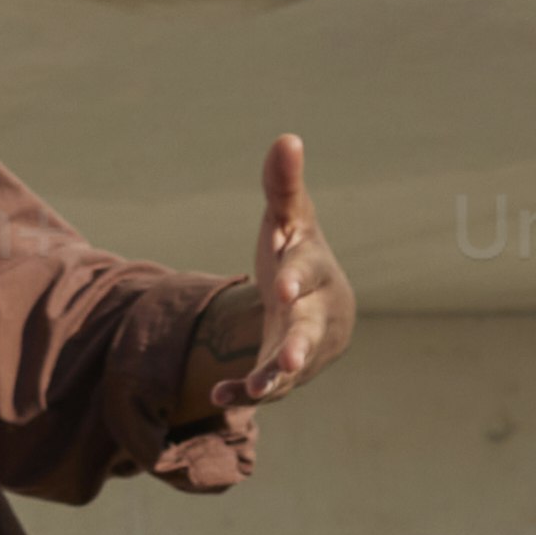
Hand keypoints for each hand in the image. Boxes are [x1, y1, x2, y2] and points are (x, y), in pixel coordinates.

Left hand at [182, 131, 353, 423]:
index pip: (309, 272)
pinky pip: (265, 387)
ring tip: (251, 389)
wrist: (319, 305)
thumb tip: (287, 138)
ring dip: (271, 378)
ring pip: (290, 368)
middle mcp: (314, 313)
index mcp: (316, 270)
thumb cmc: (298, 253)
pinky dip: (241, 392)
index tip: (282, 286)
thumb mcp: (289, 219)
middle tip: (289, 360)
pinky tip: (216, 396)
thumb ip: (283, 185)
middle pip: (310, 331)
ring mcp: (300, 346)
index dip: (297, 278)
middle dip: (299, 346)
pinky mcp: (282, 372)